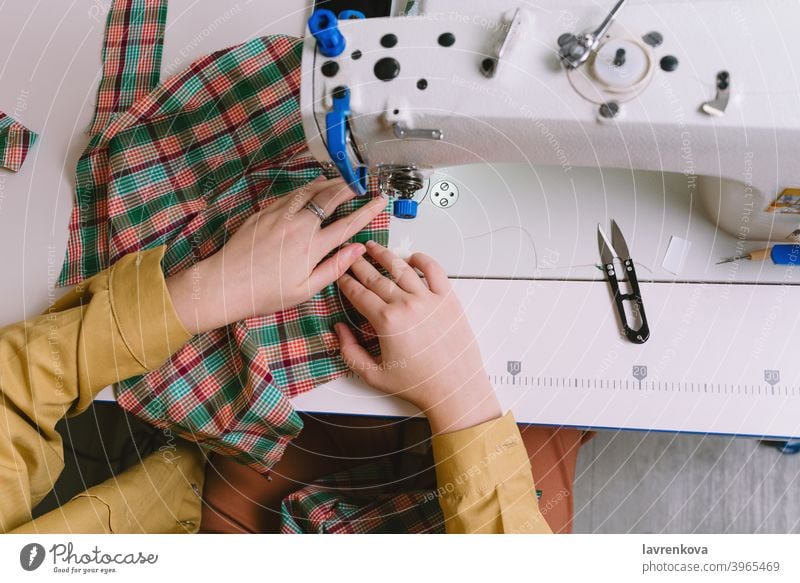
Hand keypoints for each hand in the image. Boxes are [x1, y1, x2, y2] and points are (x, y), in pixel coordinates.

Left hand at [167, 177, 386, 333]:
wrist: (224, 284)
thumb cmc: (264, 294)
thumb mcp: (305, 290)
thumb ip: (334, 267)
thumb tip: (357, 250)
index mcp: (311, 248)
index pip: (348, 224)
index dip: (368, 210)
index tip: (380, 200)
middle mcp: (297, 226)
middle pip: (330, 197)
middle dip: (350, 186)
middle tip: (362, 180)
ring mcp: (279, 216)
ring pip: (310, 190)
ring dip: (329, 182)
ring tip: (342, 179)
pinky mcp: (264, 212)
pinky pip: (291, 194)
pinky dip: (307, 188)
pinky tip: (313, 188)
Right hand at [334, 242, 501, 433]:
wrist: (454, 388)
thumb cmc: (418, 384)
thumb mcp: (374, 375)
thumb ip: (350, 352)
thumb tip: (338, 329)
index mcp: (386, 322)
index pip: (358, 293)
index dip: (345, 281)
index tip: (339, 273)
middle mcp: (406, 305)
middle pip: (376, 277)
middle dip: (359, 263)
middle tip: (349, 253)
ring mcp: (428, 299)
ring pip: (401, 268)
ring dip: (384, 255)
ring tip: (373, 247)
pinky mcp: (448, 299)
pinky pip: (434, 270)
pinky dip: (421, 259)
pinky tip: (411, 258)